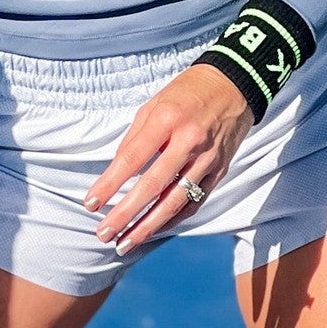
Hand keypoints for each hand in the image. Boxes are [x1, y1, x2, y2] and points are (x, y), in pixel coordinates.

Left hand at [83, 64, 254, 253]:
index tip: (90, 204)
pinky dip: (173, 219)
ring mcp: (208, 159)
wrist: (235, 84)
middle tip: (104, 233)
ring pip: (175, 201)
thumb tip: (115, 171)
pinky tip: (153, 229)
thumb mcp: (153, 104)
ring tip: (125, 243)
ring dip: (148, 226)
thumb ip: (134, 138)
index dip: (109, 184)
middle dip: (125, 214)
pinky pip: (194, 201)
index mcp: (167, 120)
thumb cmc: (186, 93)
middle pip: (152, 186)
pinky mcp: (220, 170)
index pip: (131, 159)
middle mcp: (189, 142)